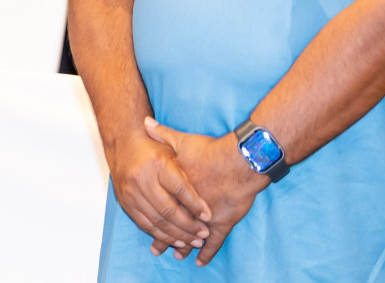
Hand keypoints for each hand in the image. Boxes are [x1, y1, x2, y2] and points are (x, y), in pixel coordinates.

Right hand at [106, 127, 212, 258]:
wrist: (121, 142)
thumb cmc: (152, 147)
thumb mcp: (172, 150)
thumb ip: (186, 172)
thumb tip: (203, 200)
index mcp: (156, 163)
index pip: (179, 189)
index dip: (195, 205)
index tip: (209, 217)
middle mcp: (141, 179)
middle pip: (168, 209)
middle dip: (189, 226)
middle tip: (204, 234)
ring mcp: (131, 192)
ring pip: (157, 221)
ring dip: (178, 235)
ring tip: (195, 241)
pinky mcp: (125, 202)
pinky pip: (145, 224)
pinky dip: (162, 235)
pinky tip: (176, 240)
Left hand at [145, 117, 267, 265]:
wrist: (239, 161)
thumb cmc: (210, 151)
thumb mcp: (182, 140)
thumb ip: (162, 134)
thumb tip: (145, 122)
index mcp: (174, 188)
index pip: (158, 207)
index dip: (150, 217)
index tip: (145, 225)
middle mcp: (186, 206)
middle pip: (171, 226)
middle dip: (163, 238)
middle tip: (156, 249)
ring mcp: (204, 217)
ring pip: (189, 237)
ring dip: (182, 246)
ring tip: (175, 255)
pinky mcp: (222, 223)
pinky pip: (213, 243)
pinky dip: (206, 253)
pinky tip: (199, 262)